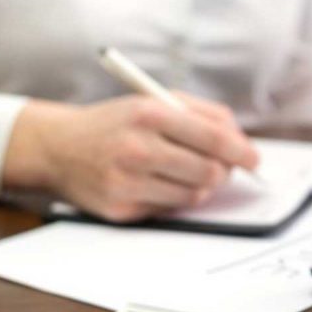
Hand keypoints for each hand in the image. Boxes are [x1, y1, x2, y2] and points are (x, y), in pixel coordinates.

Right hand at [3, 93, 258, 221]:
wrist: (58, 147)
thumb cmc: (117, 123)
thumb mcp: (153, 102)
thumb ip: (202, 115)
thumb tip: (241, 144)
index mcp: (148, 113)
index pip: (213, 137)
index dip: (241, 151)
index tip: (254, 159)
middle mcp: (137, 147)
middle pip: (209, 171)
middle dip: (223, 172)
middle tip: (222, 168)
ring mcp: (127, 181)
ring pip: (194, 194)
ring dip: (200, 186)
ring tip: (184, 172)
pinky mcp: (121, 208)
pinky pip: (170, 209)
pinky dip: (174, 197)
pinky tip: (157, 183)